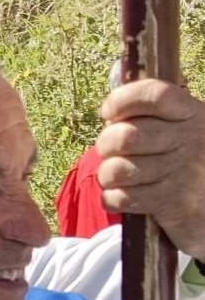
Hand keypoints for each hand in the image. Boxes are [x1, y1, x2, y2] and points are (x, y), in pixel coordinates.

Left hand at [96, 80, 204, 257]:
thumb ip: (151, 114)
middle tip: (113, 152)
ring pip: (116, 170)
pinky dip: (113, 199)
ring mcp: (183, 173)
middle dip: (106, 145)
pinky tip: (127, 196)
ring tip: (122, 177)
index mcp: (192, 114)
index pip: (154, 95)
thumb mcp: (183, 128)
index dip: (122, 100)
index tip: (109, 111)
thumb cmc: (189, 160)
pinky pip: (119, 198)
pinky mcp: (172, 204)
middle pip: (124, 136)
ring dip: (109, 176)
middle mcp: (191, 140)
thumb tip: (110, 111)